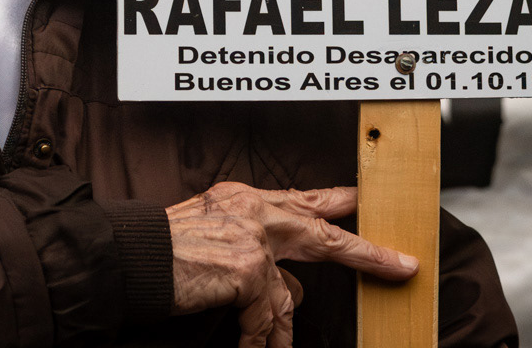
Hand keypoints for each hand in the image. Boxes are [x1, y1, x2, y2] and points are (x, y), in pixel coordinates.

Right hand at [166, 182, 417, 347]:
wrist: (132, 256)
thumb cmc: (162, 249)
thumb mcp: (212, 234)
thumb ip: (253, 251)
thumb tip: (288, 285)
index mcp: (245, 198)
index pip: (301, 198)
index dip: (337, 201)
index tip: (361, 199)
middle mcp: (254, 211)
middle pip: (323, 232)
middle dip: (365, 252)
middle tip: (399, 262)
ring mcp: (254, 239)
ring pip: (292, 293)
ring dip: (284, 329)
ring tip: (277, 346)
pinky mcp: (249, 270)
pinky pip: (265, 317)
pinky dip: (259, 339)